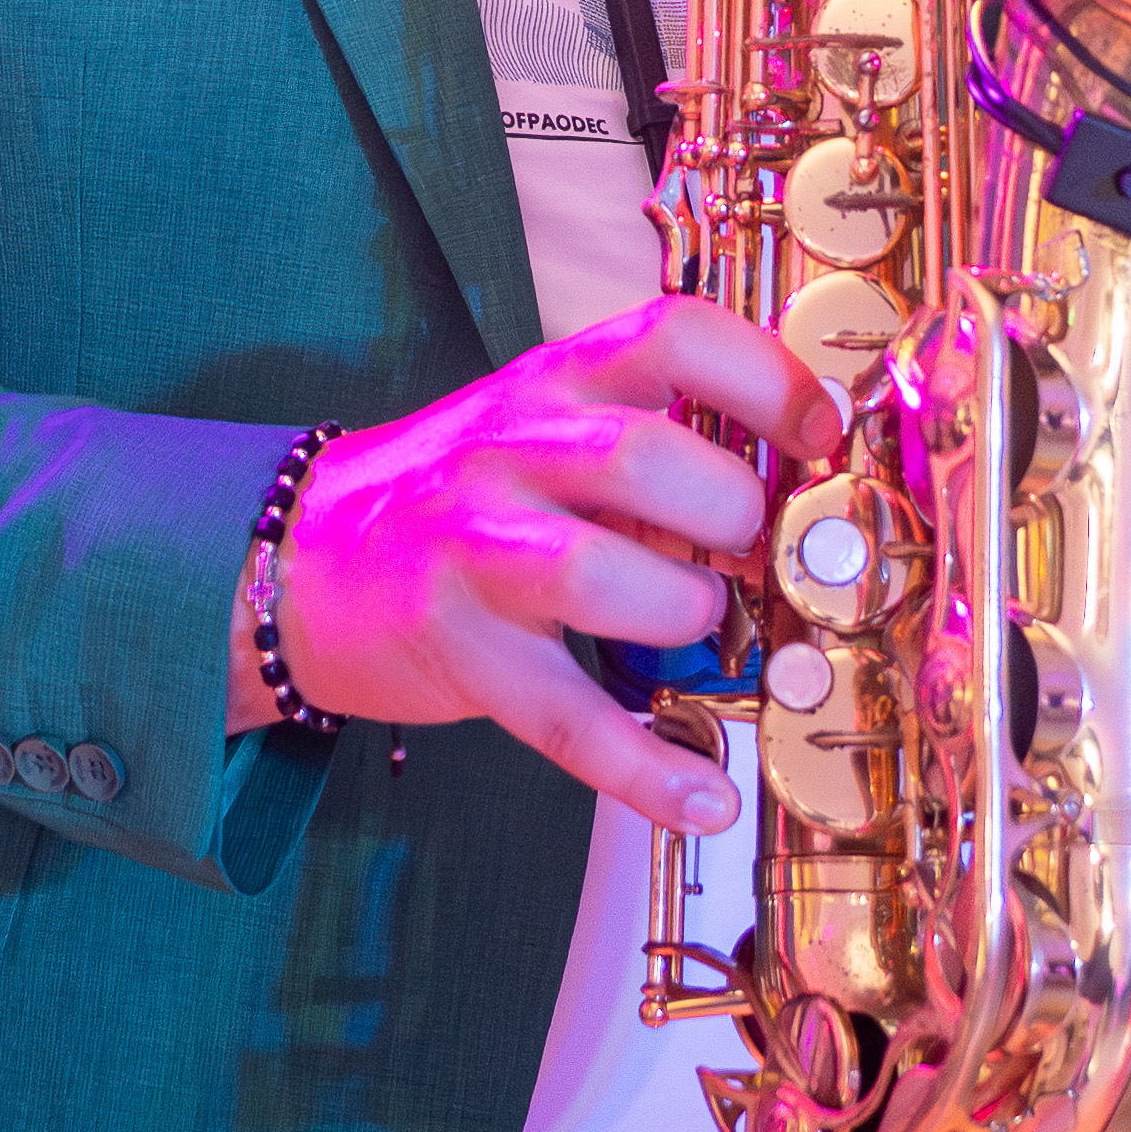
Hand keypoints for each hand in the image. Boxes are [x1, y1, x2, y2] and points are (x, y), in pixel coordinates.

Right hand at [243, 297, 837, 832]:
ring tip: (698, 621)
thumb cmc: (466, 495)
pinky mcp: (459, 652)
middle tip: (752, 545)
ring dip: (681, 610)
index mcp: (554, 384)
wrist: (306, 558)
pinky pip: (563, 719)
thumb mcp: (544, 427)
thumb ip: (653, 436)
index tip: (824, 432)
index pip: (669, 335)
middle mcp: (510, 452)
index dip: (766, 376)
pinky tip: (704, 796)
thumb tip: (801, 483)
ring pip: (593, 574)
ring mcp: (474, 551)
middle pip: (637, 455)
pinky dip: (645, 768)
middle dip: (728, 510)